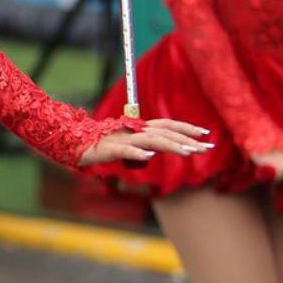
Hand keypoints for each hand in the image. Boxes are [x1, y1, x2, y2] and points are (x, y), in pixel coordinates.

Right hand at [78, 118, 213, 166]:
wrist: (75, 142)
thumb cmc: (101, 144)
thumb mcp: (126, 144)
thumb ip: (141, 145)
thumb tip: (155, 152)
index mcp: (139, 127)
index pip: (167, 124)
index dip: (186, 127)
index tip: (205, 133)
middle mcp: (133, 130)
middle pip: (164, 133)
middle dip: (187, 139)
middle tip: (206, 147)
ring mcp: (122, 139)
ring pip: (151, 140)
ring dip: (170, 145)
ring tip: (188, 152)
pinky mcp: (109, 149)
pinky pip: (125, 150)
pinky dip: (137, 153)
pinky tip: (149, 157)